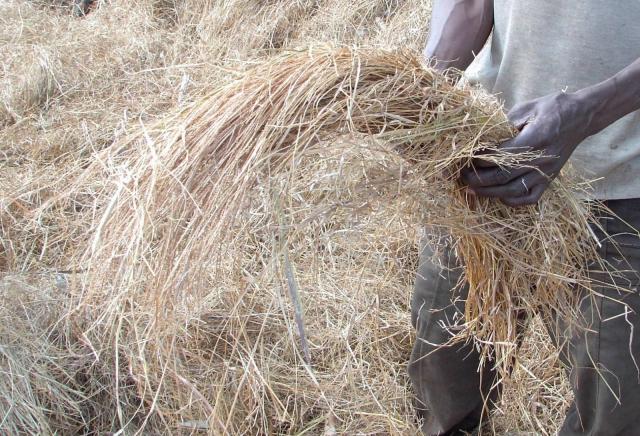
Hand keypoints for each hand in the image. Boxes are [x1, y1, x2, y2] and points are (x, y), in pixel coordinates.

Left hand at [461, 91, 594, 206]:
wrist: (582, 116)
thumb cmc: (551, 108)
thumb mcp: (527, 108)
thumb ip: (504, 123)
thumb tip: (480, 138)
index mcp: (537, 136)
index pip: (504, 155)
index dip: (483, 159)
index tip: (467, 157)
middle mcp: (543, 158)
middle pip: (505, 176)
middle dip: (480, 179)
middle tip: (463, 176)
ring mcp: (547, 172)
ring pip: (514, 191)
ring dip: (490, 193)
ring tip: (472, 189)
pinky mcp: (550, 179)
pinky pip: (531, 198)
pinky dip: (513, 201)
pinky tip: (498, 196)